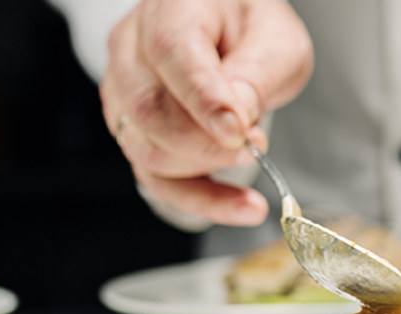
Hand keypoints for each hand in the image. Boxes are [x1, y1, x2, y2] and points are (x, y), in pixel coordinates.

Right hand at [100, 0, 312, 224]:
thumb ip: (255, 75)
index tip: (240, 133)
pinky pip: (156, 179)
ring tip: (256, 159)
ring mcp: (125, 91)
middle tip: (257, 145)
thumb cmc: (253, 30)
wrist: (235, 31)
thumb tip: (235, 123)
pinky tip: (241, 207)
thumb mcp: (276, 41)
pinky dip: (200, 200)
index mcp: (171, 9)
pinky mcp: (135, 132)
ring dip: (205, 170)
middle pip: (148, 111)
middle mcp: (133, 48)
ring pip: (145, 150)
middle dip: (207, 144)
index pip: (172, 54)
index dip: (204, 101)